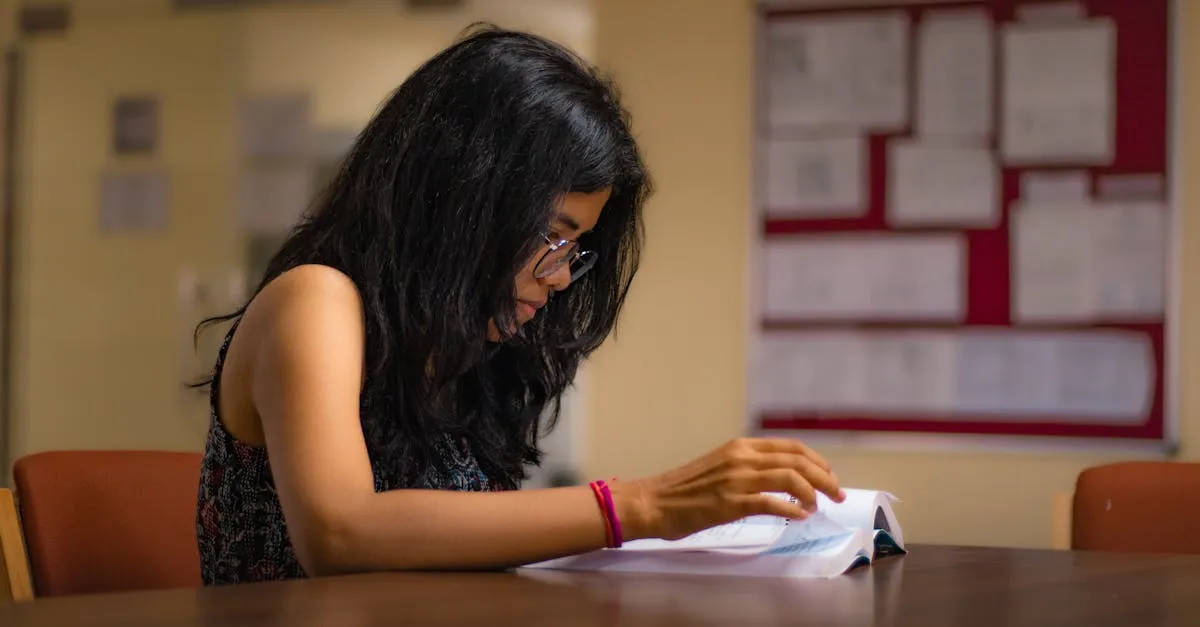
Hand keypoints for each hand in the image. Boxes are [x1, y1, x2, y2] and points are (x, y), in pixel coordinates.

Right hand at [614, 437, 844, 541]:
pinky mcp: (730, 502)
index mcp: (740, 447)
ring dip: (812, 493)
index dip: (817, 461)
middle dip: (824, 478)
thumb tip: (779, 480)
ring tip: (818, 507)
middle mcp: (741, 457)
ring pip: (790, 477)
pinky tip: (798, 517)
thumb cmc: (683, 490)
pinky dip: (791, 510)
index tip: (829, 476)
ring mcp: (736, 479)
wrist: (652, 502)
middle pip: (797, 460)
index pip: (791, 447)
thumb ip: (747, 469)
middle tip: (837, 494)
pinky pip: (772, 503)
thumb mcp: (719, 467)